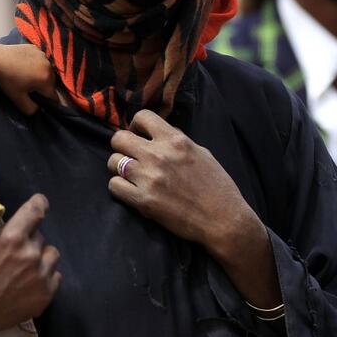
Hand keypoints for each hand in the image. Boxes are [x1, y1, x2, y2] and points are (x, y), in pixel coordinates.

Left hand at [0, 42, 56, 113]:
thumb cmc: (7, 79)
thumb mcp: (18, 98)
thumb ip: (30, 109)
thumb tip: (38, 109)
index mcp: (46, 80)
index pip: (53, 96)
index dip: (47, 101)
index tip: (38, 100)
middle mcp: (49, 67)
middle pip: (51, 82)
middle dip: (44, 87)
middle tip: (29, 88)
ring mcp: (43, 55)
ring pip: (46, 70)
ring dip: (40, 75)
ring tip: (26, 76)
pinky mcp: (36, 48)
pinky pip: (40, 60)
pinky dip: (35, 63)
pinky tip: (23, 64)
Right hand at [0, 194, 61, 336]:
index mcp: (11, 237)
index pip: (36, 210)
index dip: (39, 204)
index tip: (40, 204)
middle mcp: (30, 255)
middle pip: (39, 235)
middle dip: (28, 240)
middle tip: (12, 252)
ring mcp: (40, 277)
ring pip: (51, 254)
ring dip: (40, 257)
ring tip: (22, 267)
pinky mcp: (45, 297)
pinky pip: (56, 276)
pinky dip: (45, 277)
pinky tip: (27, 283)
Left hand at [108, 110, 280, 307]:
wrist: (223, 219)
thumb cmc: (217, 186)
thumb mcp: (201, 152)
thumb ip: (177, 141)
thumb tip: (159, 135)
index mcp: (176, 140)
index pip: (142, 116)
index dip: (136, 125)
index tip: (139, 135)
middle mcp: (159, 154)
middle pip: (118, 138)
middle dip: (122, 146)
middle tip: (131, 156)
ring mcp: (149, 177)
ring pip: (113, 161)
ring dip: (120, 168)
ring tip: (132, 176)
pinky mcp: (143, 200)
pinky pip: (114, 186)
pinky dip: (120, 188)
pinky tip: (132, 191)